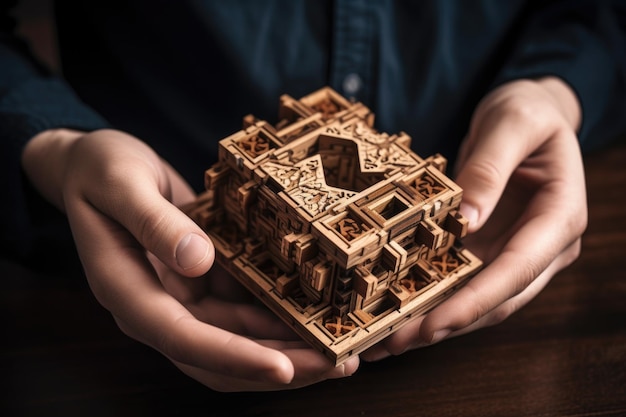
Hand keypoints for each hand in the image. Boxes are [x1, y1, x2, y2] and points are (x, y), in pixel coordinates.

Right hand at [22, 128, 358, 390]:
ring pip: (238, 339)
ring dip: (287, 347)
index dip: (234, 358)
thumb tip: (198, 261)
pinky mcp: (203, 281)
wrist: (97, 164)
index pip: (182, 339)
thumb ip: (153, 222)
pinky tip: (316, 313)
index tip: (283, 369)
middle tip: (336, 365)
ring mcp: (182, 295)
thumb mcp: (119, 182)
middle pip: (218, 356)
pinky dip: (278, 316)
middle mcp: (158, 305)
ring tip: (340, 349)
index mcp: (128, 291)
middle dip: (278, 365)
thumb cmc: (99, 169)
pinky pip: (244, 309)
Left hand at [363, 77, 585, 359]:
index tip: (434, 324)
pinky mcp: (491, 249)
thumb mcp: (511, 123)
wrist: (530, 114)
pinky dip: (432, 298)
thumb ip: (491, 168)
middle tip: (392, 343)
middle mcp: (544, 245)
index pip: (519, 270)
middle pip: (497, 299)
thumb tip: (467, 221)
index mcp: (561, 217)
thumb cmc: (528, 112)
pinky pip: (462, 281)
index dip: (476, 301)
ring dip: (433, 321)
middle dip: (446, 324)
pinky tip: (397, 310)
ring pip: (478, 300)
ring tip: (383, 339)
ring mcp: (517, 251)